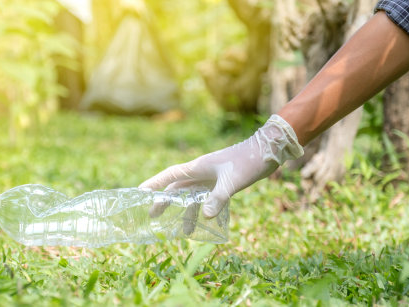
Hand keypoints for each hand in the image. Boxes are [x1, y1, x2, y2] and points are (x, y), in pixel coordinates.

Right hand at [140, 115, 303, 217]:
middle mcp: (201, 172)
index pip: (169, 175)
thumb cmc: (248, 161)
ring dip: (183, 210)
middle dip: (164, 201)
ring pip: (191, 195)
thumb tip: (206, 217)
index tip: (139, 192)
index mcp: (197, 167)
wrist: (268, 151)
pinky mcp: (222, 182)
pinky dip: (201, 209)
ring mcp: (211, 177)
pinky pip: (206, 197)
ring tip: (177, 229)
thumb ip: (218, 198)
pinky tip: (203, 222)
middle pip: (177, 187)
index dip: (154, 183)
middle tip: (152, 216)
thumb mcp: (232, 181)